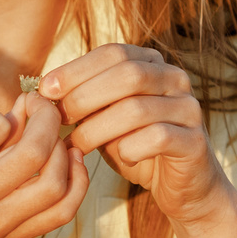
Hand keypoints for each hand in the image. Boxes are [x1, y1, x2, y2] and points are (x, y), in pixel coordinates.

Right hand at [0, 95, 88, 237]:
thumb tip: (20, 110)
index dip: (2, 116)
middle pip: (33, 151)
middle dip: (46, 119)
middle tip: (42, 109)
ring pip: (54, 182)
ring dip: (63, 152)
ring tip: (55, 139)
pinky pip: (60, 212)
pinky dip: (76, 183)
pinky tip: (71, 163)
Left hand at [40, 44, 230, 228]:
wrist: (177, 185)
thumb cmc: (131, 145)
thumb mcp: (102, 117)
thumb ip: (82, 99)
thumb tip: (41, 90)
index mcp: (151, 64)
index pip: (113, 52)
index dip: (76, 69)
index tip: (45, 89)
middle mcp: (175, 79)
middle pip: (127, 74)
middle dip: (84, 96)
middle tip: (57, 118)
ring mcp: (189, 108)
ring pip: (136, 109)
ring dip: (96, 128)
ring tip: (76, 144)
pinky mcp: (195, 141)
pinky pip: (157, 137)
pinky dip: (129, 149)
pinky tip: (118, 157)